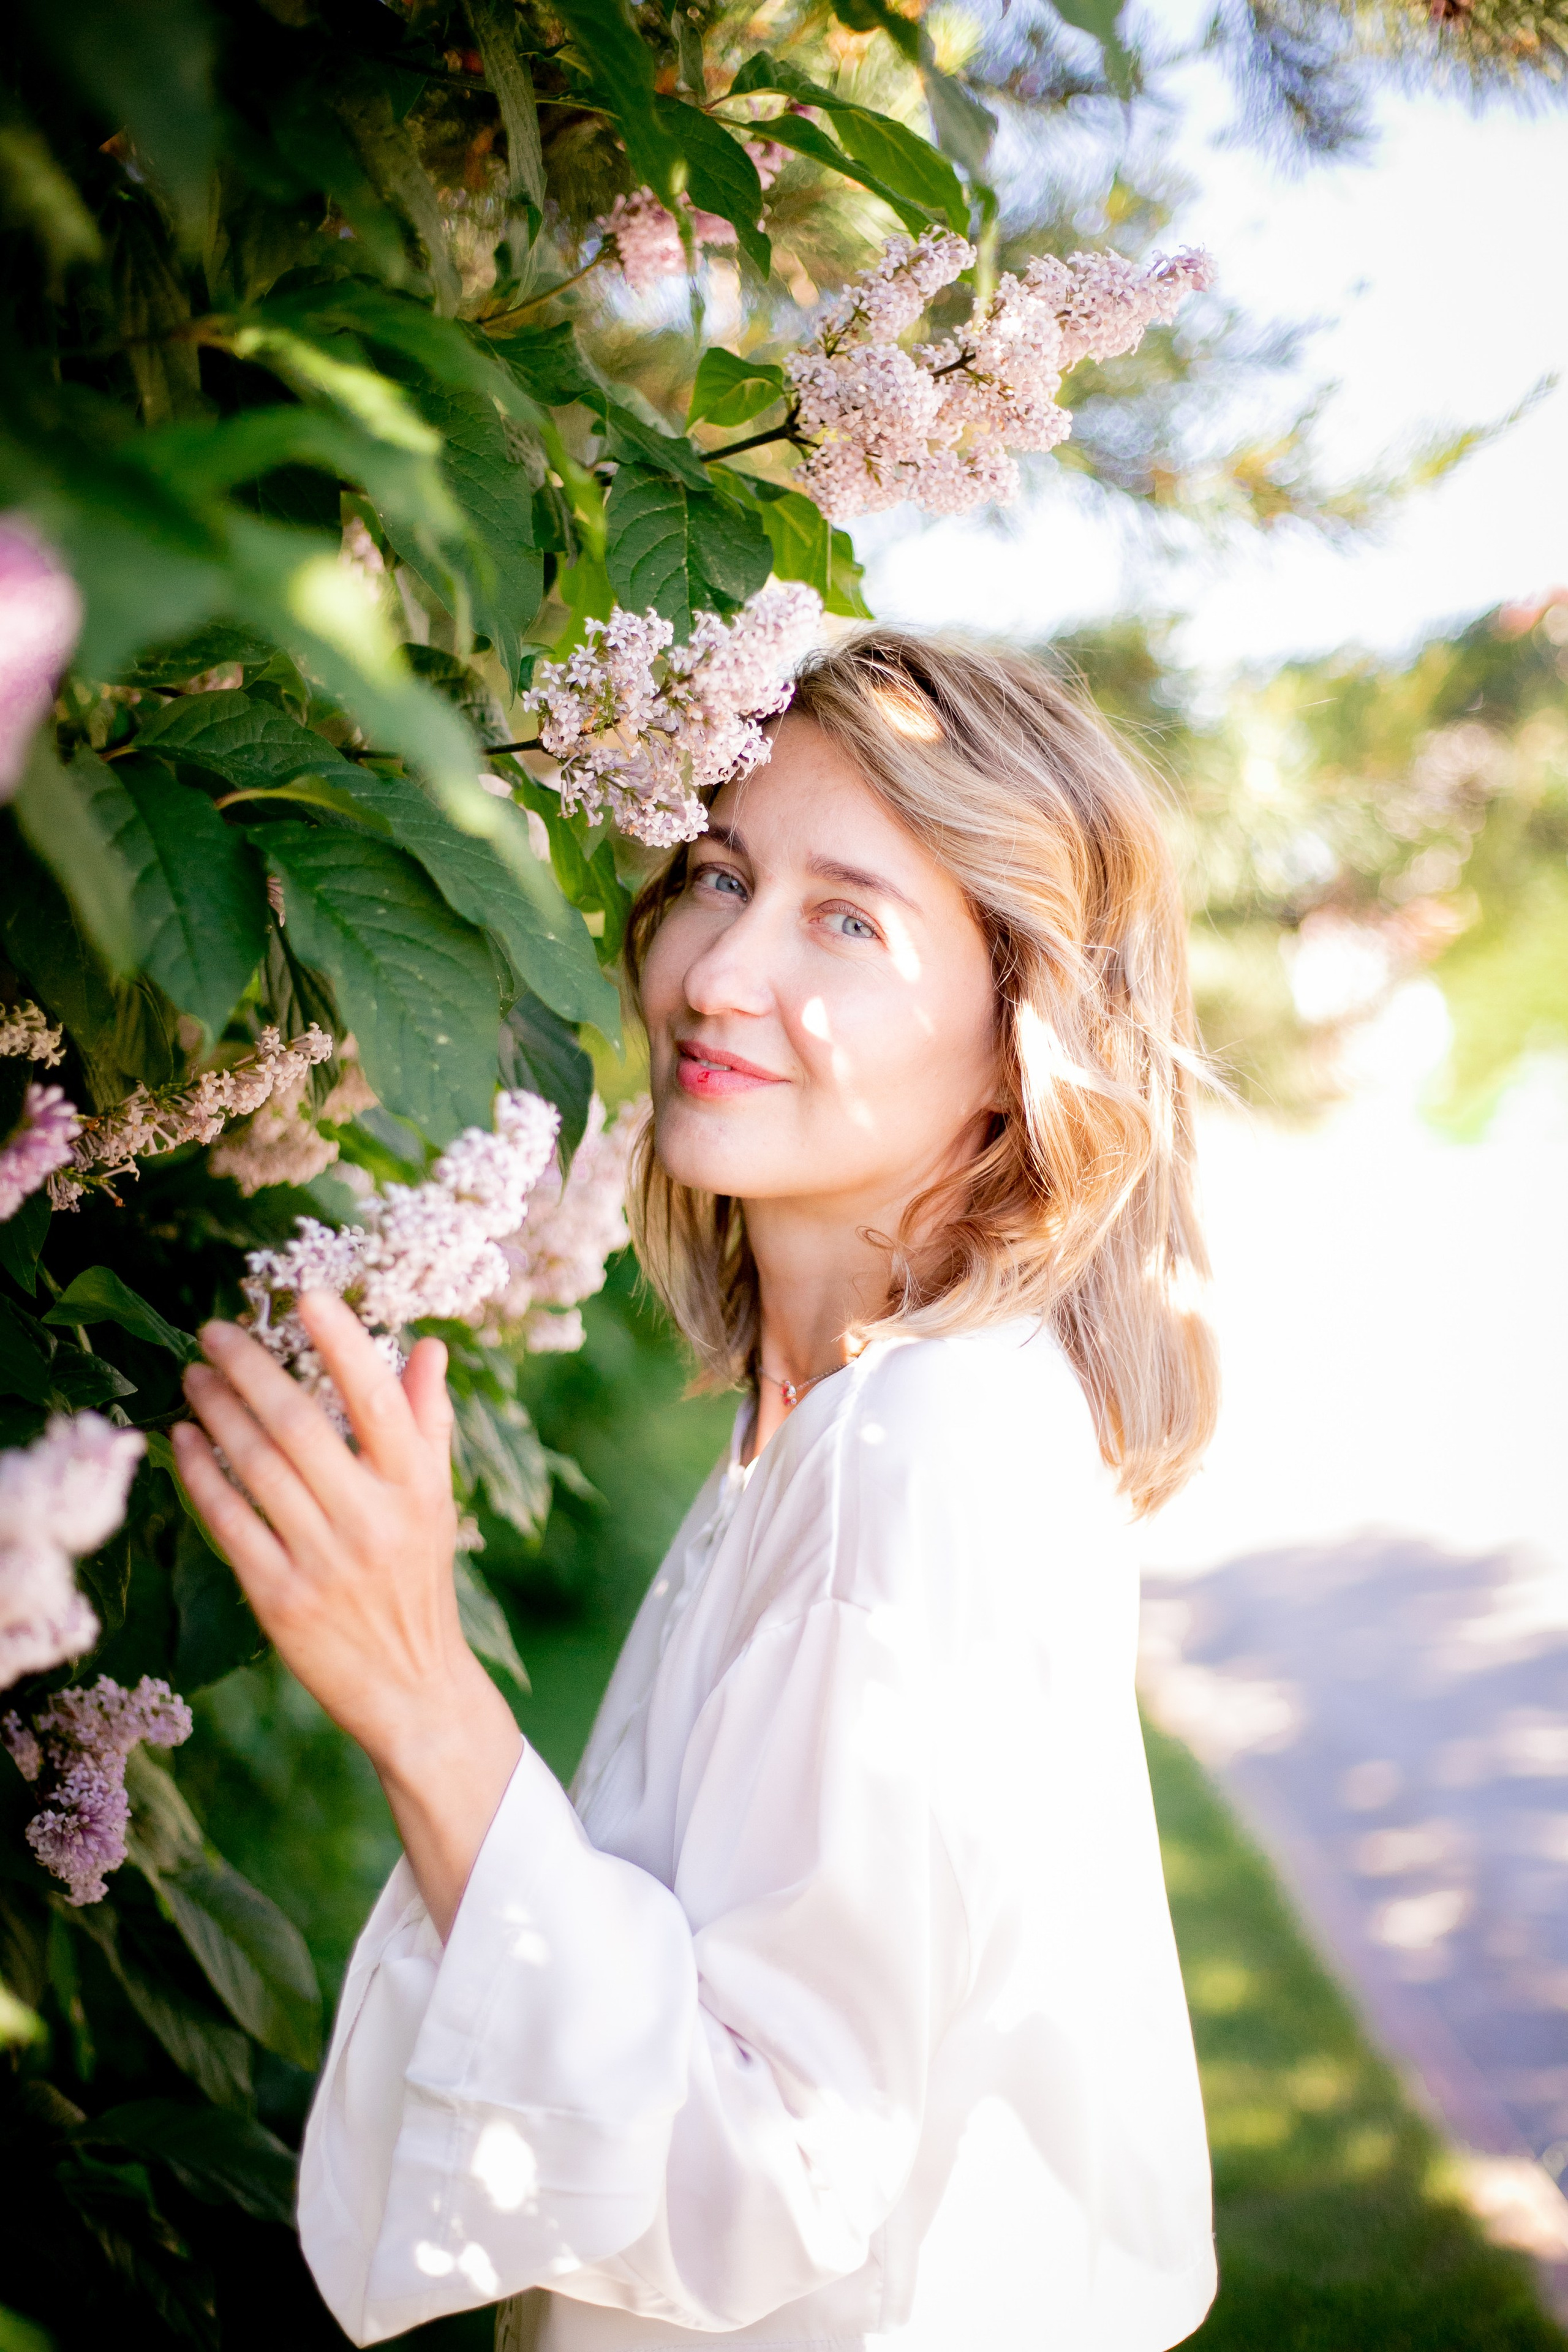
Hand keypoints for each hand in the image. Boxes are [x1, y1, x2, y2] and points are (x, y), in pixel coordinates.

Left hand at [173, 1294, 520, 1935]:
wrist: (413, 1687)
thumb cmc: (419, 1578)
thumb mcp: (437, 1499)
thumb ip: (428, 1421)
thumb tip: (427, 1347)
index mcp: (417, 1485)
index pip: (378, 1398)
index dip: (341, 1342)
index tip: (305, 1295)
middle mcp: (372, 1519)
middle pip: (298, 1425)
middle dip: (249, 1369)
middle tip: (212, 1331)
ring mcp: (324, 1561)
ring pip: (256, 1468)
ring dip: (216, 1412)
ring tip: (191, 1375)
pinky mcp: (280, 1599)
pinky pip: (229, 1523)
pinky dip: (201, 1475)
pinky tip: (182, 1439)